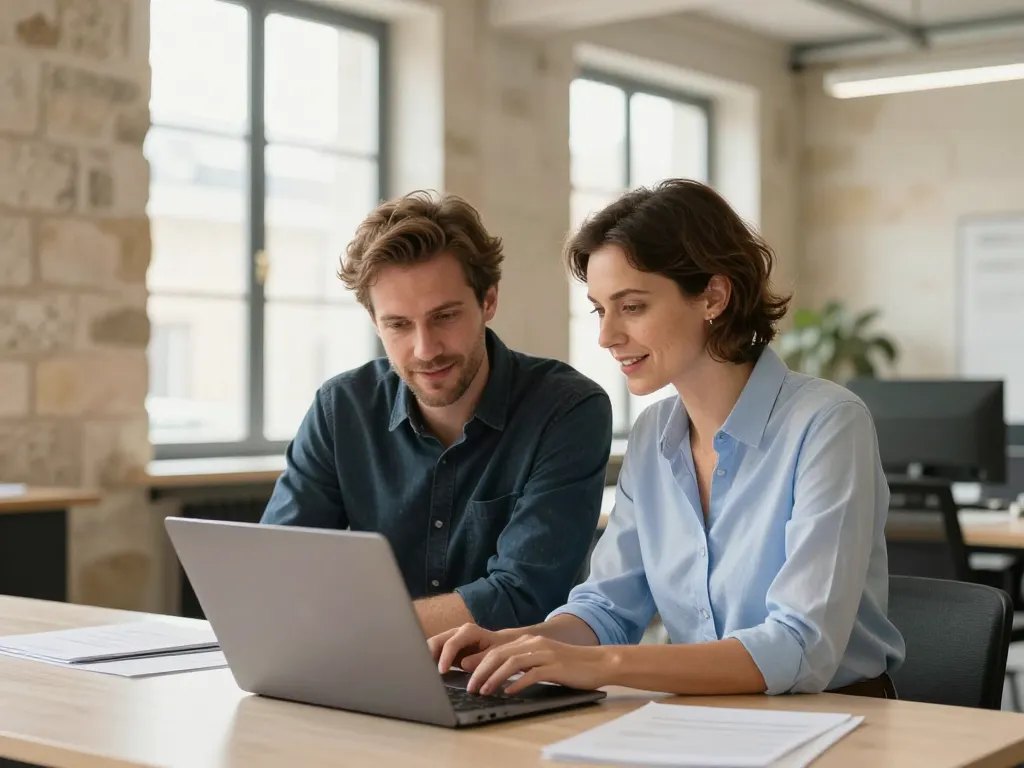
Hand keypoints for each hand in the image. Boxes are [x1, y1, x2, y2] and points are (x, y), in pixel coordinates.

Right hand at [429, 623, 522, 673]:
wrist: (502, 645)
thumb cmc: (500, 649)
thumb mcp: (495, 655)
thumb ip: (480, 659)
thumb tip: (463, 664)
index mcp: (468, 631)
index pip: (451, 643)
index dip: (445, 657)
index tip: (441, 672)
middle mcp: (456, 632)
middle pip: (436, 641)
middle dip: (427, 655)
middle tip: (424, 672)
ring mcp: (450, 639)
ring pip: (432, 646)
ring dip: (426, 659)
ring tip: (422, 673)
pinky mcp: (447, 649)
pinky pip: (434, 653)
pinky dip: (429, 662)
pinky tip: (426, 673)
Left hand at [463, 634, 614, 695]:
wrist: (598, 662)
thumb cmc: (569, 665)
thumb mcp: (542, 660)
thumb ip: (523, 664)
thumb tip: (500, 677)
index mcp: (529, 641)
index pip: (497, 649)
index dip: (479, 662)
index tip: (466, 675)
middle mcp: (534, 644)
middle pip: (499, 654)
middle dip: (481, 671)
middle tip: (471, 687)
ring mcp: (545, 654)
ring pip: (512, 662)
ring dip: (494, 678)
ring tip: (484, 691)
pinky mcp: (556, 666)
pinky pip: (532, 674)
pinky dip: (517, 683)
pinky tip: (509, 693)